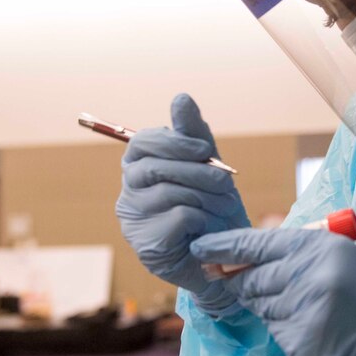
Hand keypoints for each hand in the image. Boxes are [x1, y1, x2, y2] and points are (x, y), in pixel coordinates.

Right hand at [117, 94, 248, 316]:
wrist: (225, 257)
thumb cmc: (213, 208)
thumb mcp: (209, 166)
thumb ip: (194, 134)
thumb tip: (181, 97)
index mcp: (139, 169)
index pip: (141, 143)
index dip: (173, 142)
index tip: (204, 149)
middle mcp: (129, 194)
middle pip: (153, 167)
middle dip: (196, 170)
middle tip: (226, 180)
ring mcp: (133, 222)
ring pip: (169, 192)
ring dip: (206, 196)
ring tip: (224, 206)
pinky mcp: (147, 246)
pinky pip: (178, 217)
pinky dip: (201, 219)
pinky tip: (208, 228)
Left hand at [190, 227, 355, 355]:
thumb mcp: (339, 257)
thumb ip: (293, 254)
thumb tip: (240, 260)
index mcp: (318, 247)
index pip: (256, 243)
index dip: (223, 246)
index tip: (198, 249)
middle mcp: (308, 277)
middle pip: (251, 280)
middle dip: (249, 285)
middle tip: (272, 289)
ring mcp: (303, 313)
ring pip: (262, 309)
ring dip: (275, 310)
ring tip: (313, 310)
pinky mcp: (301, 346)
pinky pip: (277, 335)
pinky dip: (289, 334)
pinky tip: (319, 331)